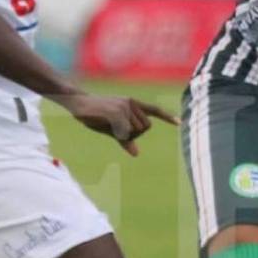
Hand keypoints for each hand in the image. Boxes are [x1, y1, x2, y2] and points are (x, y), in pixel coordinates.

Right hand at [64, 93, 178, 155]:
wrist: (78, 103)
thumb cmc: (94, 116)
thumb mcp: (112, 128)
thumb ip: (125, 139)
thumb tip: (137, 154)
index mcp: (133, 104)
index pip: (154, 110)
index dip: (167, 117)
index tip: (179, 123)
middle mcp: (132, 103)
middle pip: (145, 128)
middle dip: (134, 135)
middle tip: (115, 129)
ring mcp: (125, 106)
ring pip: (135, 131)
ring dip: (124, 134)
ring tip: (108, 124)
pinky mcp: (117, 112)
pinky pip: (125, 131)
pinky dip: (118, 134)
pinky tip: (106, 125)